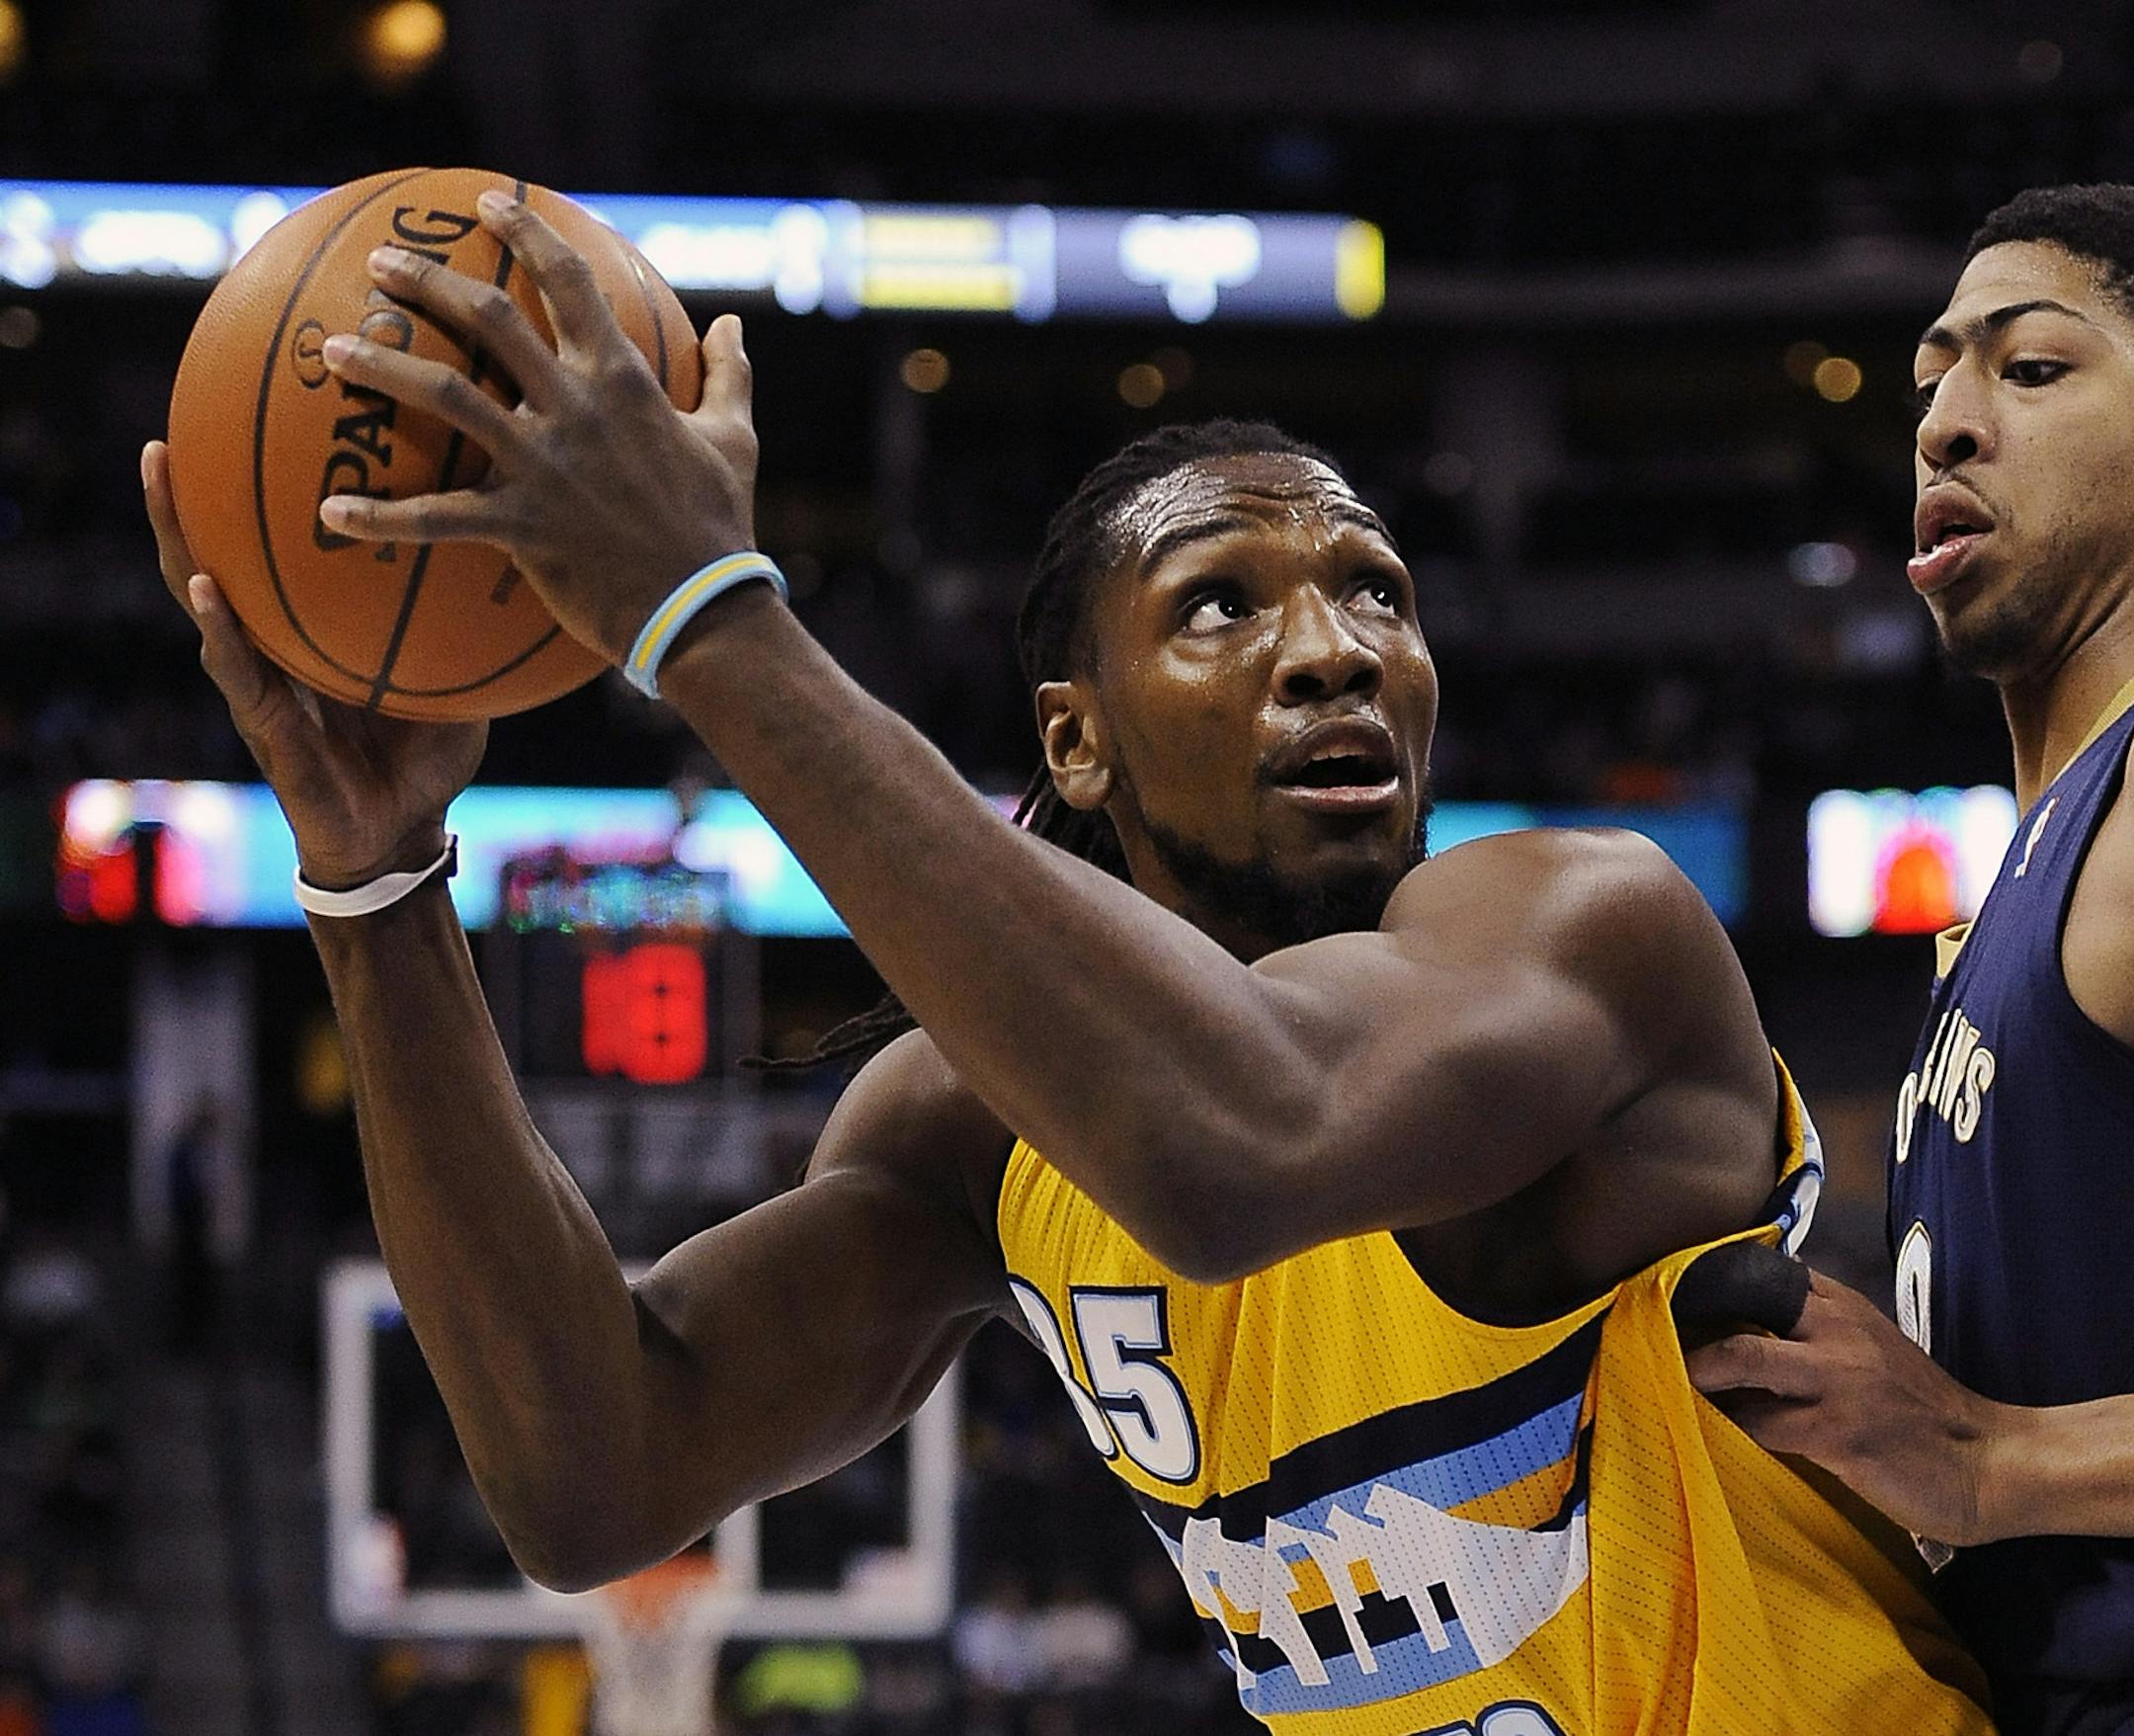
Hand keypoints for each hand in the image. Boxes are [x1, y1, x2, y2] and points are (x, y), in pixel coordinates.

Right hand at [144, 440, 486, 889]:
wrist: (401, 835)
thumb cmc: (425, 757)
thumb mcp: (457, 679)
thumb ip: (472, 630)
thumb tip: (529, 563)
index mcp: (308, 632)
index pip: (272, 555)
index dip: (256, 504)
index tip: (250, 434)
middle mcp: (271, 647)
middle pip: (216, 556)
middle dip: (188, 496)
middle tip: (172, 429)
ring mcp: (257, 682)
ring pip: (198, 593)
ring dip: (176, 533)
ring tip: (160, 472)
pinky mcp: (261, 724)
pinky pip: (236, 669)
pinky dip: (217, 626)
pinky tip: (203, 587)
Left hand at [314, 191, 759, 663]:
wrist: (704, 610)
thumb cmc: (719, 525)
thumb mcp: (734, 440)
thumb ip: (728, 375)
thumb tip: (733, 326)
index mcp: (625, 381)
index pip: (570, 283)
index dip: (527, 234)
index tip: (489, 205)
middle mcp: (576, 409)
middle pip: (489, 320)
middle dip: (428, 281)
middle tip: (380, 263)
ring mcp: (543, 466)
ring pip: (447, 397)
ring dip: (384, 368)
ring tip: (335, 350)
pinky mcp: (522, 527)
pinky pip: (436, 518)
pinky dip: (381, 517)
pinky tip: (332, 512)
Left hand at [1685, 1265, 2010, 1545]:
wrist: (1990, 1464)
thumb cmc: (1919, 1413)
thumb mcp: (1869, 1351)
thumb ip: (1813, 1331)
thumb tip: (1736, 1328)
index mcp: (1842, 1307)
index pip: (1761, 1271)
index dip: (1705, 1280)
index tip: (1657, 1295)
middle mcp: (1837, 1331)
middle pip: (1740, 1298)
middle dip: (1686, 1315)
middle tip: (1641, 1334)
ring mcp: (1839, 1380)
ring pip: (1740, 1356)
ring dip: (1694, 1373)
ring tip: (1660, 1382)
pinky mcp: (1840, 1434)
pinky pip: (1760, 1424)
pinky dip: (1726, 1428)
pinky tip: (1704, 1436)